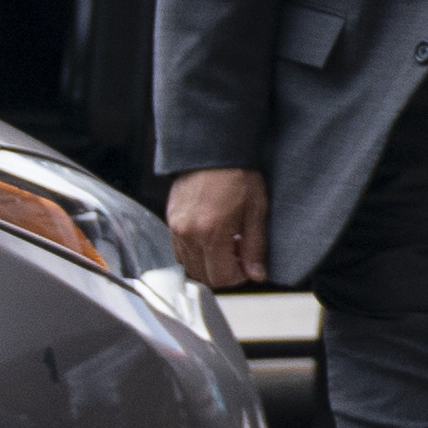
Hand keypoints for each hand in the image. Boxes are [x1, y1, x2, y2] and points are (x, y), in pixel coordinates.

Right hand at [166, 165, 269, 289]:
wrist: (212, 150)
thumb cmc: (237, 175)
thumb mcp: (256, 210)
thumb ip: (255, 246)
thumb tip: (257, 274)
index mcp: (211, 233)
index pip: (221, 277)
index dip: (238, 276)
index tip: (248, 265)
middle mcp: (189, 234)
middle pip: (203, 275)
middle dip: (224, 271)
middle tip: (239, 253)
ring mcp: (176, 228)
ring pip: (190, 265)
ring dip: (209, 262)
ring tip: (226, 242)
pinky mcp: (170, 221)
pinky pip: (180, 250)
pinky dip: (196, 251)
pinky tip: (211, 236)